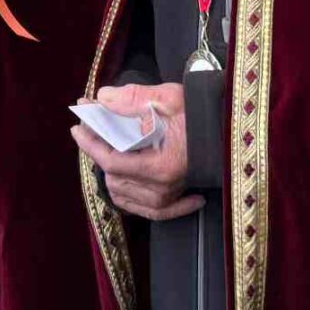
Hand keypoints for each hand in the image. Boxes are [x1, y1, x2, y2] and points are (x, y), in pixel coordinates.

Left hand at [72, 81, 201, 220]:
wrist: (232, 130)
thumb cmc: (204, 113)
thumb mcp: (169, 97)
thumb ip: (133, 98)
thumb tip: (102, 99)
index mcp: (162, 164)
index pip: (111, 161)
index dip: (90, 145)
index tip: (77, 128)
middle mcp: (164, 187)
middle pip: (114, 178)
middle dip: (98, 154)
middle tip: (92, 131)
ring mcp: (171, 196)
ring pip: (124, 195)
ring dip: (111, 175)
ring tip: (108, 153)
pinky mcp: (177, 199)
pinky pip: (148, 211)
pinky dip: (135, 201)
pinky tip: (134, 188)